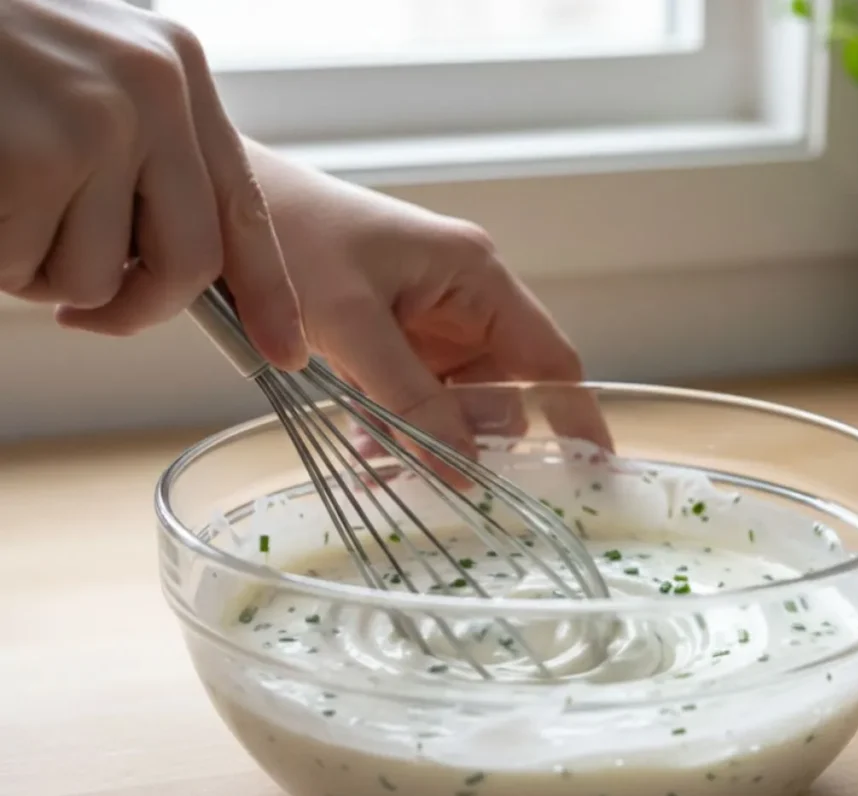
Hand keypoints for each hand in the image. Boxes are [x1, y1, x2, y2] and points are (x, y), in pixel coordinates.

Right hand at [0, 0, 306, 367]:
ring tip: (6, 202)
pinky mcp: (34, 158)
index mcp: (178, 74)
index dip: (269, 292)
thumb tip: (185, 271)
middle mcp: (155, 92)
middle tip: (85, 309)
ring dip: (42, 269)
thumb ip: (149, 163)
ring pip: (99, 277)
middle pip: (190, 263)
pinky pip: (27, 269)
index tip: (286, 351)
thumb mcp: (92, 86)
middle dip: (137, 305)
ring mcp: (97, 123)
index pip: (245, 208)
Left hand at [247, 143, 611, 463]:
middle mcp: (464, 300)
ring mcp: (430, 321)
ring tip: (384, 468)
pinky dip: (399, 427)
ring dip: (430, 439)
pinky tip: (367, 449)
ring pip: (456, 402)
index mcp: (476, 277)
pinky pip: (416, 397)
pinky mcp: (395, 338)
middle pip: (502, 389)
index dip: (575, 415)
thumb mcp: (353, 323)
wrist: (224, 209)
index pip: (549, 358)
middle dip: (477, 440)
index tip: (592, 470)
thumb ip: (410, 400)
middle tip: (446, 484)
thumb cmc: (293, 236)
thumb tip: (465, 472)